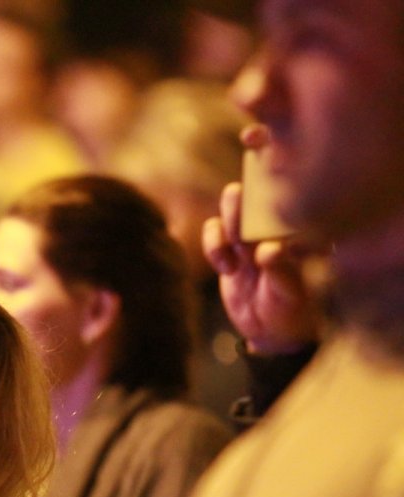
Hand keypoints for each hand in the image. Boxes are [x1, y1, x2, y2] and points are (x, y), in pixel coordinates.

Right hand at [201, 127, 324, 353]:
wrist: (267, 332)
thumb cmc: (289, 312)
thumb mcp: (289, 295)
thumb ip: (281, 272)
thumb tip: (267, 251)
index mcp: (303, 227)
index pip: (292, 184)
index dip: (275, 157)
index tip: (255, 142)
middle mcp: (279, 225)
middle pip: (258, 190)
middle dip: (244, 194)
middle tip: (238, 200)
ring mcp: (253, 235)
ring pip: (234, 208)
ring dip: (229, 219)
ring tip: (233, 243)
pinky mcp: (230, 250)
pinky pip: (214, 233)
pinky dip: (212, 244)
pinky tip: (225, 266)